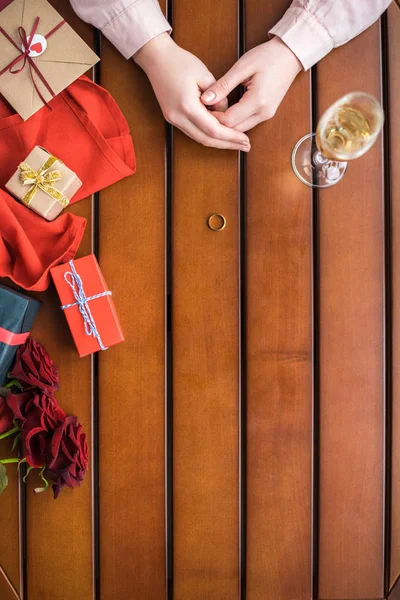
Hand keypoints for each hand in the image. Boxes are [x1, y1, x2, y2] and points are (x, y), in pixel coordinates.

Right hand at [134, 33, 250, 150]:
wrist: (156, 58)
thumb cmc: (181, 62)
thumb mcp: (205, 75)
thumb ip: (219, 97)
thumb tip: (227, 113)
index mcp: (187, 106)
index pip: (213, 130)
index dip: (231, 137)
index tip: (246, 139)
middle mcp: (178, 117)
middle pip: (207, 140)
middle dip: (227, 144)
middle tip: (246, 146)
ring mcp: (173, 120)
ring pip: (199, 139)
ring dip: (219, 143)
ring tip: (237, 143)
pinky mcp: (172, 118)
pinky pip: (193, 132)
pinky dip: (208, 135)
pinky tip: (222, 135)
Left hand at [200, 37, 301, 131]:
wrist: (290, 54)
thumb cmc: (268, 56)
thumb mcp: (242, 67)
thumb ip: (223, 85)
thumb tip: (205, 99)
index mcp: (257, 102)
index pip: (228, 121)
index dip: (212, 118)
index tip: (201, 107)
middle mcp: (263, 113)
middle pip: (234, 130)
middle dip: (218, 124)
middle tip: (204, 111)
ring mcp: (267, 116)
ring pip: (240, 129)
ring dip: (226, 124)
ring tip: (213, 111)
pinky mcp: (266, 114)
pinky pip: (246, 124)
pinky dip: (234, 121)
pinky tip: (225, 111)